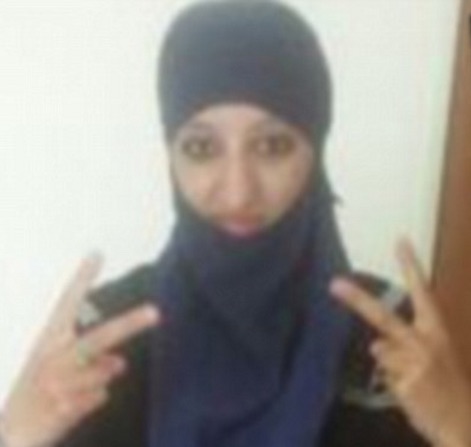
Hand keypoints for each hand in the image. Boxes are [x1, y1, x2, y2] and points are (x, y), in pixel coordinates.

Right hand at [0, 254, 159, 446]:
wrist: (10, 435)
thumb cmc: (39, 389)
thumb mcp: (57, 366)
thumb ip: (91, 359)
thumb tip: (119, 363)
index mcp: (49, 341)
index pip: (66, 303)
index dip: (81, 279)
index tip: (97, 254)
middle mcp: (53, 358)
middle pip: (98, 339)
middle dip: (128, 324)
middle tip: (155, 312)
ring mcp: (57, 384)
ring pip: (103, 374)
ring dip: (101, 376)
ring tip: (82, 384)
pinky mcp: (60, 409)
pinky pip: (96, 397)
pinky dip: (91, 400)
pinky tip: (73, 404)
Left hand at [330, 239, 470, 446]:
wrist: (467, 426)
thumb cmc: (448, 385)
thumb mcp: (436, 356)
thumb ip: (406, 344)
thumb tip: (375, 344)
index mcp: (436, 331)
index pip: (423, 291)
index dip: (411, 266)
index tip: (400, 240)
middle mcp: (425, 342)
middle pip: (384, 317)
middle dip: (358, 300)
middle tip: (335, 284)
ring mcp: (415, 363)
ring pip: (381, 351)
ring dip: (389, 364)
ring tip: (414, 381)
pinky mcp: (407, 384)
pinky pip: (384, 375)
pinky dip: (392, 382)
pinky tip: (411, 394)